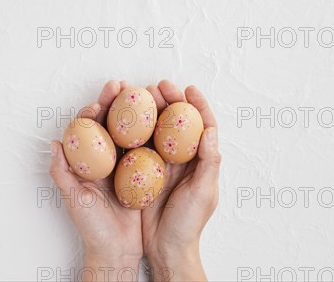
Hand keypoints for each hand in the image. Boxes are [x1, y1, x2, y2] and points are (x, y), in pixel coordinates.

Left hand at [49, 80, 141, 280]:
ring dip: (137, 112)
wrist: (116, 250)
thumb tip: (55, 143)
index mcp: (88, 162)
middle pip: (111, 124)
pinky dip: (154, 133)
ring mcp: (125, 165)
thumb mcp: (74, 199)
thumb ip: (62, 172)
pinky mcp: (143, 172)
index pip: (89, 130)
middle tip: (122, 85)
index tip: (99, 102)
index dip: (93, 112)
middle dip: (115, 102)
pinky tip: (162, 120)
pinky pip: (148, 148)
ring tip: (144, 93)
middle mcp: (106, 160)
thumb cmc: (92, 227)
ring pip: (131, 131)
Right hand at [142, 80, 220, 281]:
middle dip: (168, 100)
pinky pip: (137, 146)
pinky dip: (132, 131)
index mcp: (200, 160)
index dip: (197, 104)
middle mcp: (181, 158)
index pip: (202, 125)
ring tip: (139, 95)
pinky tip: (123, 120)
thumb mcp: (204, 193)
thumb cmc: (189, 223)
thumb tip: (210, 131)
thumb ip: (208, 163)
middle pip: (176, 122)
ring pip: (155, 130)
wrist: (166, 247)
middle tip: (156, 86)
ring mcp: (161, 164)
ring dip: (149, 111)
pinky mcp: (142, 171)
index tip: (188, 88)